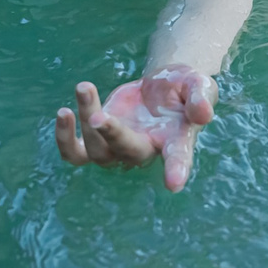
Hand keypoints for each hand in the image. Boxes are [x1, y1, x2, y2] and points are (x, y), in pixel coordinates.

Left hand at [54, 64, 216, 190]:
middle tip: (100, 116)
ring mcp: (117, 149)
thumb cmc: (185, 89)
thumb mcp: (198, 84)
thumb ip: (201, 97)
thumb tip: (203, 114)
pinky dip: (64, 139)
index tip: (174, 183)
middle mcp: (144, 150)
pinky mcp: (97, 141)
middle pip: (127, 151)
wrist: (162, 87)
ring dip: (86, 122)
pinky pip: (75, 153)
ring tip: (85, 87)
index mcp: (174, 141)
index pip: (177, 158)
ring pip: (97, 150)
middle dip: (113, 135)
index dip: (176, 170)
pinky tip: (64, 113)